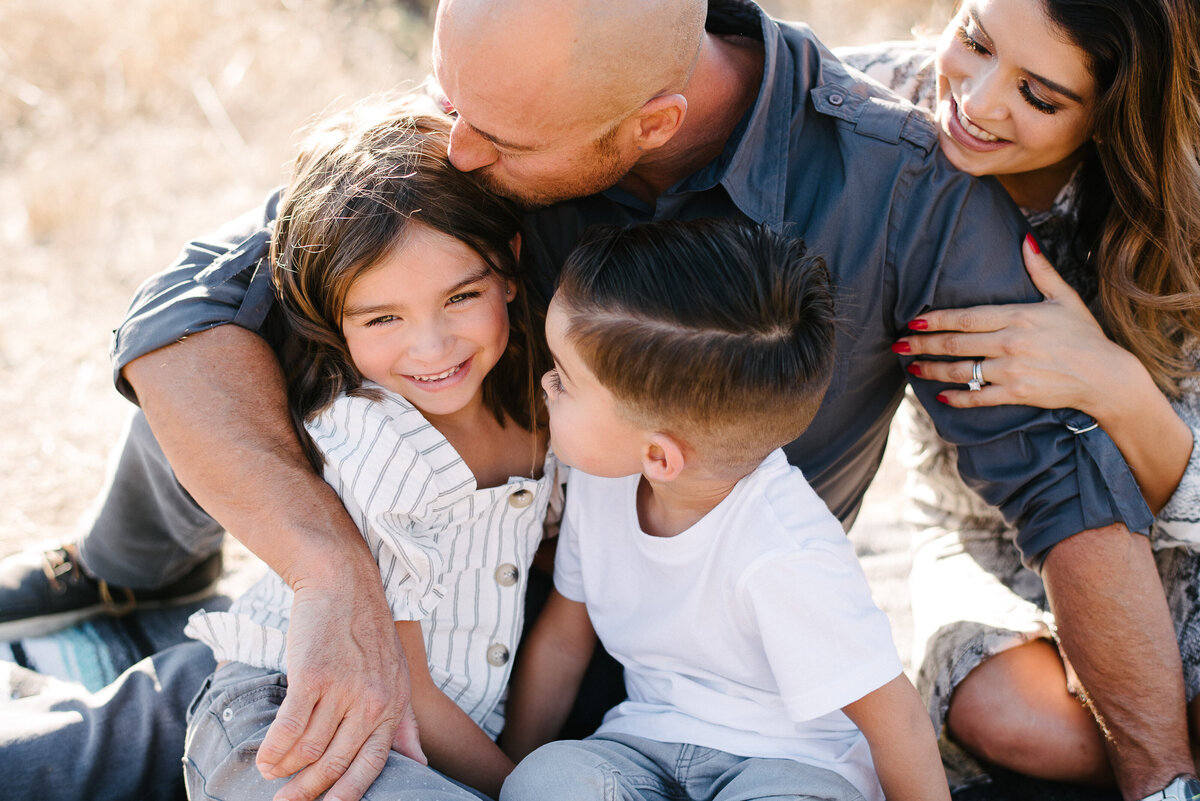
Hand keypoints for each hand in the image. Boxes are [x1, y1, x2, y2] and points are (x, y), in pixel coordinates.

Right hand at [257, 579, 424, 800]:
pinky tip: (263, 760)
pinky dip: (273, 750)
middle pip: (336, 764)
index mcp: (393, 705)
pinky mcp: (313, 676)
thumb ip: (405, 722)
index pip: (373, 765)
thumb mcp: (398, 674)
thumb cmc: (367, 629)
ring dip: (286, 771)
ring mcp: (343, 689)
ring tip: (270, 777)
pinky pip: (289, 729)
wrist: (343, 582)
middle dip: (308, 792)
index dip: (348, 795)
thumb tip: (419, 762)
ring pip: (310, 750)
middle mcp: (371, 702)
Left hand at [898, 234, 1128, 414]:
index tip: (912, 322)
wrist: (1106, 376)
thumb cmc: (1084, 335)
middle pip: (955, 344)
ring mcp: (1011, 371)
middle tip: (898, 346)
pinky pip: (979, 397)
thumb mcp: (1064, 297)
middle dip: (922, 345)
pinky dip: (958, 397)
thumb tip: (1025, 238)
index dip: (934, 320)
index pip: (965, 318)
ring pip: (961, 370)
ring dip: (932, 370)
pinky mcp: (1017, 394)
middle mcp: (1010, 343)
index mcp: (1017, 316)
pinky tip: (941, 397)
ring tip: (912, 369)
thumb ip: (1040, 269)